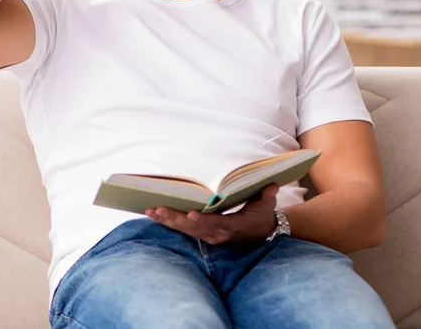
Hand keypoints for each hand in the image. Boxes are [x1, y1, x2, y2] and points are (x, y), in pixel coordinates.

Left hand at [145, 184, 279, 244]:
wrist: (262, 233)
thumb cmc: (262, 216)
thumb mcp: (267, 206)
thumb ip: (267, 196)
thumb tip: (271, 185)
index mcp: (232, 227)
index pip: (215, 224)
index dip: (203, 221)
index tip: (191, 215)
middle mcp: (217, 234)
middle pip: (193, 229)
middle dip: (174, 219)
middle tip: (157, 210)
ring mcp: (208, 236)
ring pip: (185, 230)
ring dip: (167, 221)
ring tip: (150, 212)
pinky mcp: (203, 234)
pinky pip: (184, 230)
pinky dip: (169, 223)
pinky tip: (154, 215)